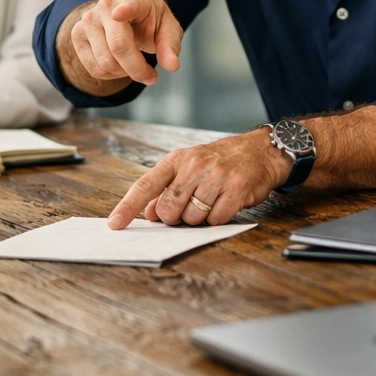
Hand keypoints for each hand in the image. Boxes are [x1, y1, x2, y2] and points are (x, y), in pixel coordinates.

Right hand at [63, 0, 182, 91]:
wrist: (124, 11)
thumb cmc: (148, 19)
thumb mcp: (167, 28)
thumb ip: (170, 45)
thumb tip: (172, 66)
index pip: (127, 4)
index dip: (123, 10)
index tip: (119, 13)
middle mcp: (105, 7)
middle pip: (118, 46)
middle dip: (137, 69)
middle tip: (151, 77)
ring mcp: (87, 20)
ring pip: (106, 62)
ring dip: (125, 73)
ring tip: (135, 65)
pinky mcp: (77, 36)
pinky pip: (94, 69)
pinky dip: (111, 75)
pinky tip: (120, 65)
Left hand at [108, 128, 290, 228]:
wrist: (259, 151)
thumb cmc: (220, 161)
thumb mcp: (189, 167)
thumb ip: (166, 189)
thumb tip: (149, 213)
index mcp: (177, 160)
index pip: (145, 185)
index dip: (128, 207)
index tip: (115, 224)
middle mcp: (194, 166)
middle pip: (168, 208)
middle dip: (174, 218)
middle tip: (188, 208)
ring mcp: (216, 177)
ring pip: (192, 218)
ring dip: (199, 219)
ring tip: (210, 202)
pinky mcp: (236, 190)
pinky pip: (216, 220)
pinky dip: (218, 219)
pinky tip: (224, 204)